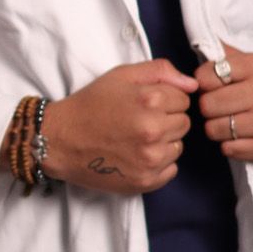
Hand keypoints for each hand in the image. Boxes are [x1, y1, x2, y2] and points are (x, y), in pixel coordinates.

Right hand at [38, 60, 199, 195]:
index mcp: (151, 100)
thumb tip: (192, 84)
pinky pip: (171, 170)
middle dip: (166, 119)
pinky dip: (158, 163)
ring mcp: (151, 158)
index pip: (183, 98)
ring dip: (163, 142)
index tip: (143, 103)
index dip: (164, 98)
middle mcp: (154, 130)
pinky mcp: (146, 180)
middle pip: (184, 123)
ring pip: (178, 146)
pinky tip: (136, 155)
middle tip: (137, 121)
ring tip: (135, 138)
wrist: (59, 140)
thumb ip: (160, 71)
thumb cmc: (90, 105)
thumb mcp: (121, 75)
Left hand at [194, 44, 252, 161]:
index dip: (202, 83)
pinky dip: (228, 144)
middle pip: (208, 105)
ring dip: (215, 128)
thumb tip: (198, 40)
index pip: (206, 76)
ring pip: (215, 129)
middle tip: (218, 107)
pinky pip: (228, 149)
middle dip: (207, 107)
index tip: (211, 86)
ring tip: (227, 121)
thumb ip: (219, 53)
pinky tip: (238, 135)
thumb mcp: (243, 62)